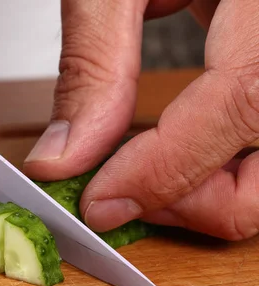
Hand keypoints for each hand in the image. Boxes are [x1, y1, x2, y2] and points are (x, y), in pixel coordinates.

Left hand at [23, 0, 258, 240]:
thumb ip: (94, 65)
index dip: (166, 172)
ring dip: (212, 188)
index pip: (244, 102)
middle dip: (198, 200)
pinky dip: (226, 160)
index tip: (99, 204)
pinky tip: (184, 140)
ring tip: (149, 164)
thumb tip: (62, 157)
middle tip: (126, 189)